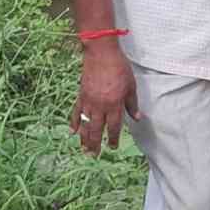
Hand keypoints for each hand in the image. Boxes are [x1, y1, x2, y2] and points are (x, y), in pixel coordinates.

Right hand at [72, 41, 140, 155]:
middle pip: (97, 130)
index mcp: (114, 105)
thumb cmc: (119, 68)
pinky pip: (76, 111)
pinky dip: (74, 122)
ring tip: (83, 149)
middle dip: (95, 144)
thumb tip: (137, 118)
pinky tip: (72, 131)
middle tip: (93, 156)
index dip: (112, 138)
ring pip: (85, 124)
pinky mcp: (81, 95)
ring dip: (84, 138)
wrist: (101, 53)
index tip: (112, 147)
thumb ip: (132, 104)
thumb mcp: (131, 86)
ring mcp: (89, 101)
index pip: (113, 127)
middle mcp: (100, 106)